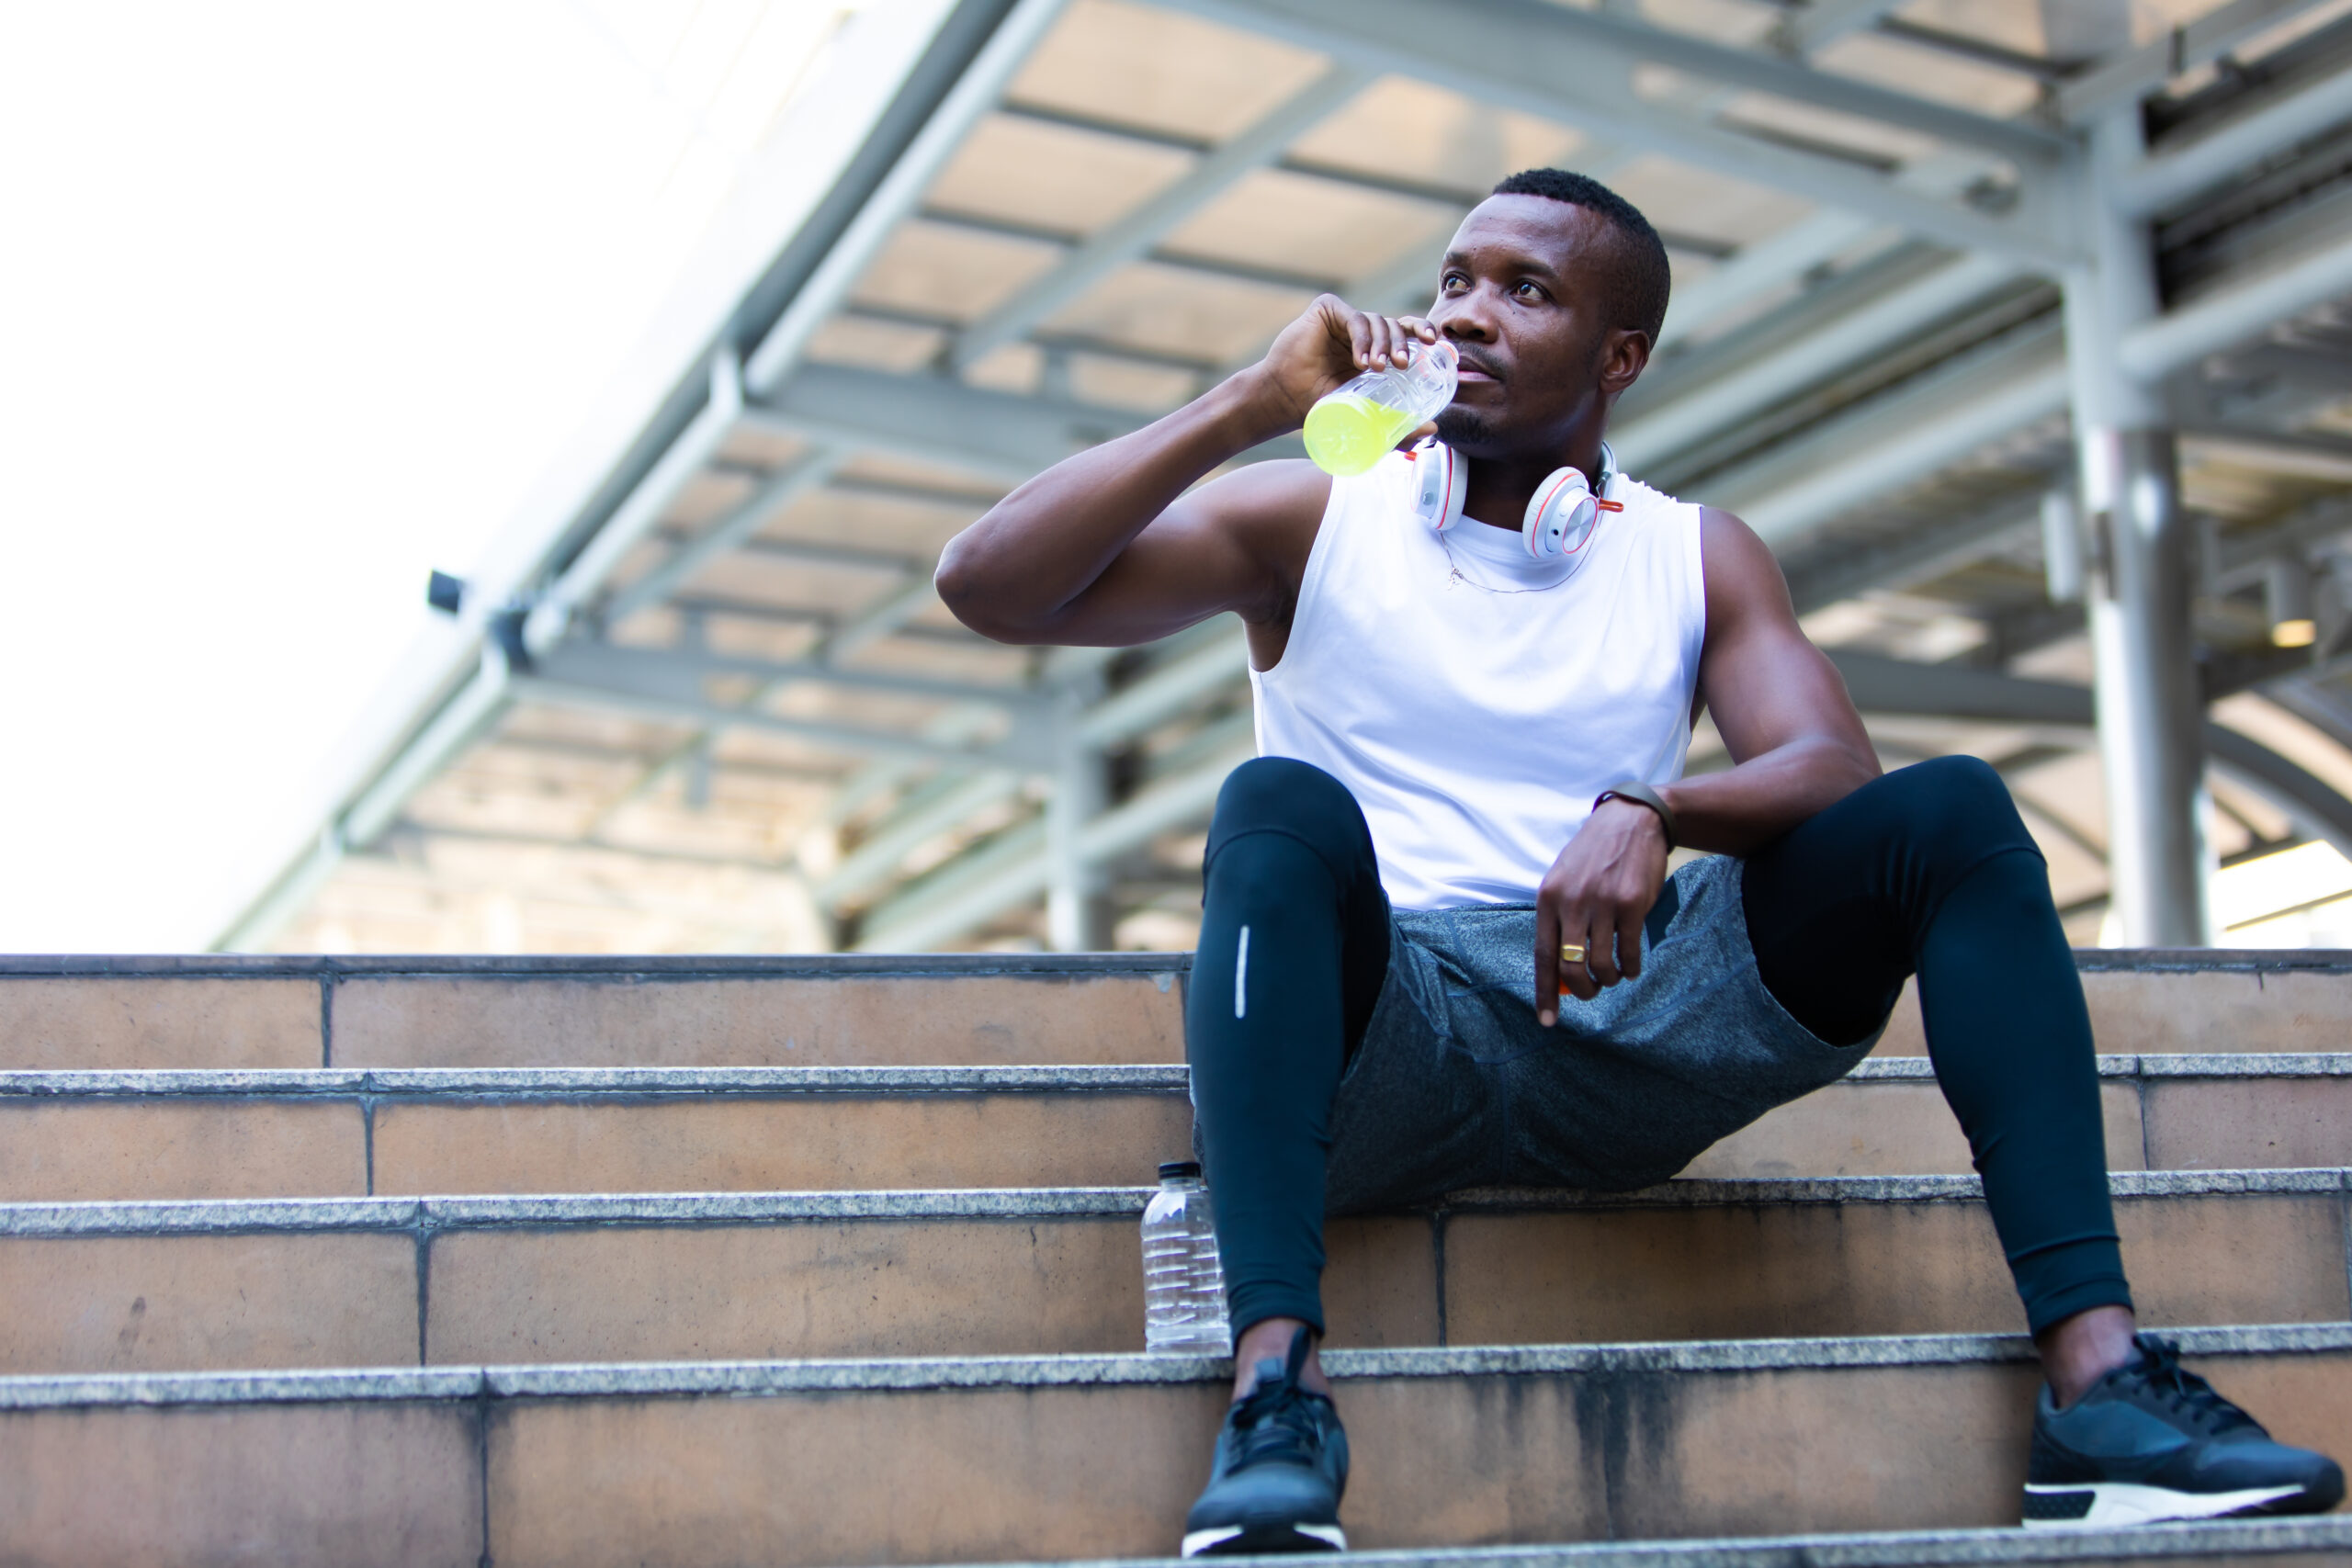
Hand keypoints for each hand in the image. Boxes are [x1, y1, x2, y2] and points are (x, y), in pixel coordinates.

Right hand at [1248, 294, 1438, 429]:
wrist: (1284, 401)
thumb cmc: (1320, 409)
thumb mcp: (1364, 419)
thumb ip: (1397, 426)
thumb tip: (1433, 429)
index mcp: (1374, 350)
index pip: (1406, 333)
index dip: (1422, 332)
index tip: (1435, 344)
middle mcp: (1362, 333)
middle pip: (1395, 324)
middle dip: (1404, 342)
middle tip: (1402, 365)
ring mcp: (1344, 320)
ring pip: (1377, 321)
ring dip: (1381, 343)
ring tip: (1376, 368)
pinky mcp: (1327, 310)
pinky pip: (1354, 317)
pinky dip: (1362, 337)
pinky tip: (1360, 360)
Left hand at [1535, 797, 1670, 1023]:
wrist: (1633, 821)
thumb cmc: (1595, 856)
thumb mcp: (1565, 879)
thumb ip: (1559, 919)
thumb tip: (1561, 970)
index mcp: (1549, 898)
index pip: (1542, 955)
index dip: (1545, 992)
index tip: (1546, 1020)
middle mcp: (1572, 901)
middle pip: (1571, 967)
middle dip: (1583, 990)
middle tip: (1593, 992)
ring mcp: (1603, 902)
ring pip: (1601, 965)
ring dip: (1609, 979)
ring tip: (1614, 975)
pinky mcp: (1633, 903)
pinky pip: (1629, 952)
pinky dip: (1631, 967)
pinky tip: (1632, 966)